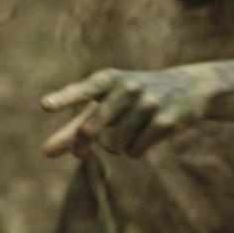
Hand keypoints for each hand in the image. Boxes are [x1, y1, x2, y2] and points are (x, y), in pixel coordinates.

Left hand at [40, 66, 216, 157]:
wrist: (189, 87)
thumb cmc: (131, 99)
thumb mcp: (103, 105)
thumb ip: (73, 128)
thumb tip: (45, 153)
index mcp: (107, 80)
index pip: (83, 91)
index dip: (63, 99)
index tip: (44, 105)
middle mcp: (127, 88)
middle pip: (91, 128)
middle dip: (82, 143)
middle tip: (80, 152)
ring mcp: (148, 103)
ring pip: (114, 146)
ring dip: (116, 147)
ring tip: (128, 132)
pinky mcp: (166, 121)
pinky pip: (135, 151)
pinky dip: (136, 150)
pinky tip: (147, 136)